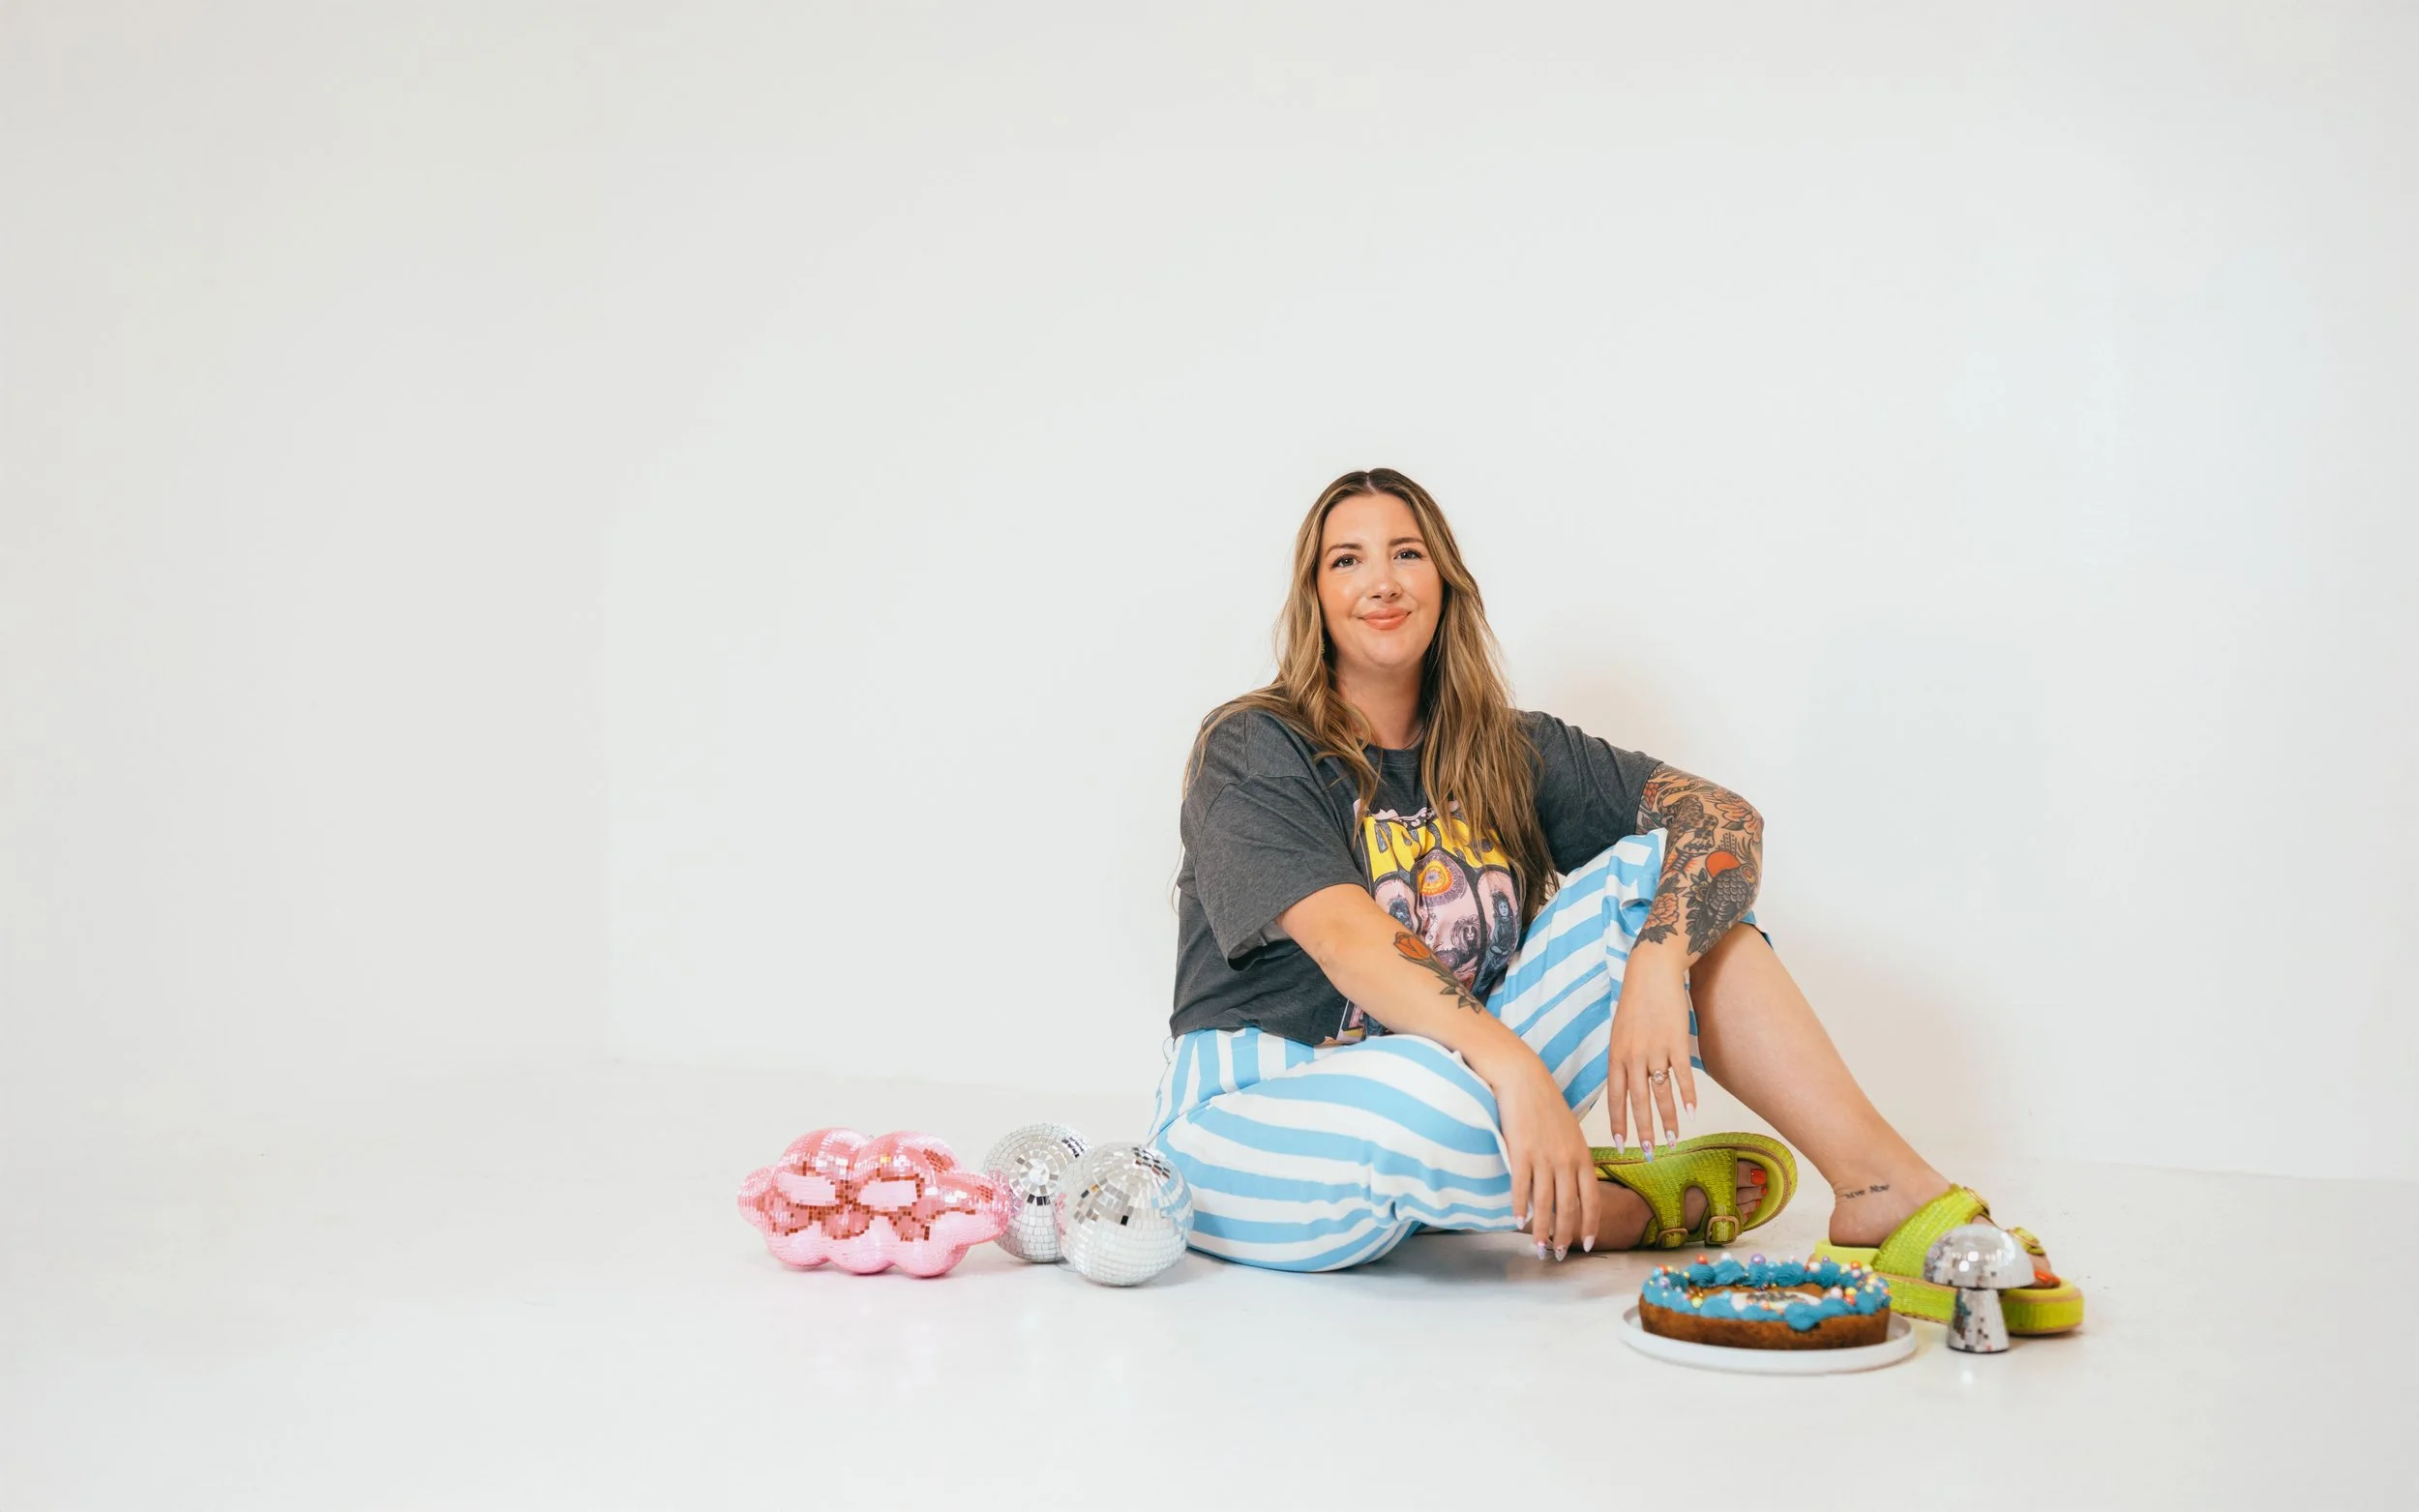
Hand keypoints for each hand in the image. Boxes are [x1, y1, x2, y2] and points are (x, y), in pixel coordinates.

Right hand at [1477, 1048, 1602, 1259]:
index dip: (1589, 1225)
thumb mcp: (1569, 1133)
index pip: (1591, 1199)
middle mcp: (1566, 1160)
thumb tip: (1567, 1187)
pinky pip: (1521, 1188)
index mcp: (1582, 1156)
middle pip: (1569, 1207)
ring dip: (1543, 1230)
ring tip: (1540, 1248)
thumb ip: (1571, 1160)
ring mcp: (1544, 1158)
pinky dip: (1519, 1208)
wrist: (1524, 1079)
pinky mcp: (1521, 1152)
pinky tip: (1517, 1222)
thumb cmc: (1545, 1104)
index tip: (1587, 1244)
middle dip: (1565, 1235)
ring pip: (1545, 1204)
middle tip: (1559, 1255)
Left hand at [1605, 956, 1698, 1154]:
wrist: (1651, 971)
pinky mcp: (1677, 1041)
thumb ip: (1623, 1059)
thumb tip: (1626, 1086)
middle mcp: (1633, 1056)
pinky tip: (1691, 1113)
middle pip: (1637, 1101)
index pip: (1615, 1097)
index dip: (1618, 1122)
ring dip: (1667, 1120)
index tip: (1620, 1144)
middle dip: (1642, 1130)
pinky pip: (1682, 1075)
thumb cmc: (1635, 1003)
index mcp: (1616, 1055)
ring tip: (1672, 1140)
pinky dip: (1687, 1096)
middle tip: (1647, 1154)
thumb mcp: (1620, 1032)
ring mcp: (1656, 1049)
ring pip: (1661, 1093)